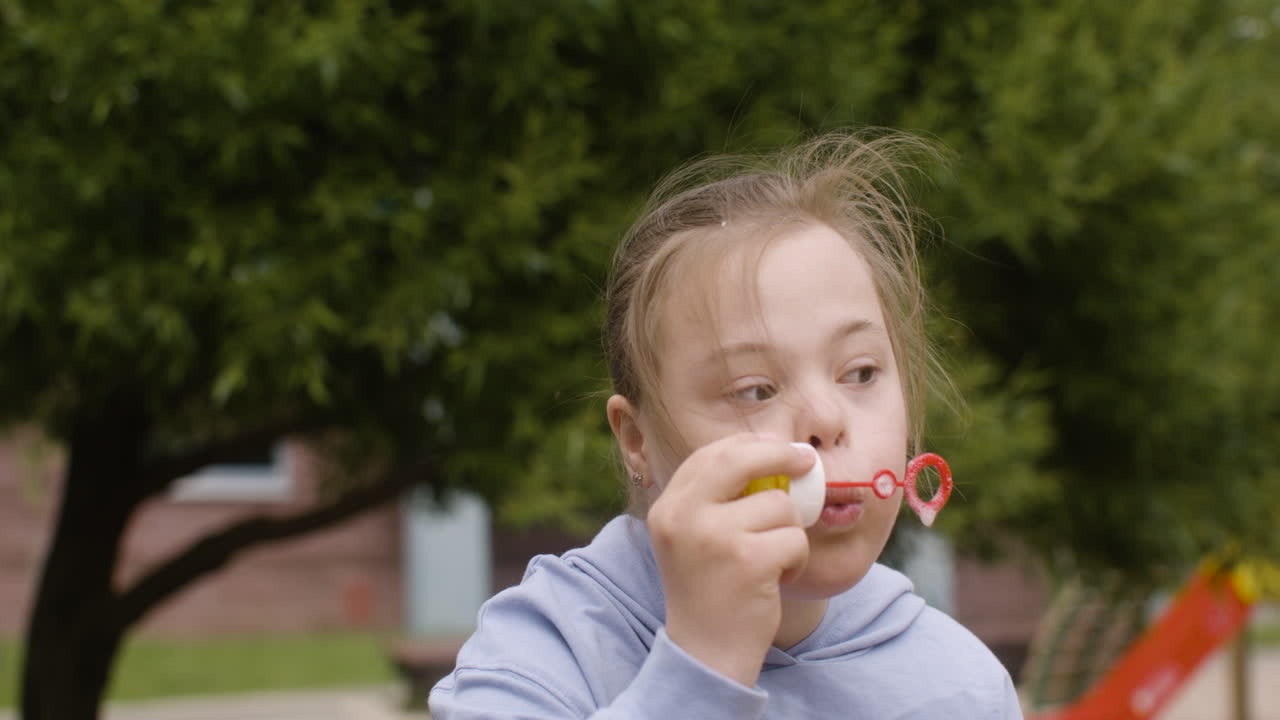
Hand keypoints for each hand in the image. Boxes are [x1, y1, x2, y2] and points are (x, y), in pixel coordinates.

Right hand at [647, 433, 816, 686]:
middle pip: (740, 459)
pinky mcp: (748, 561)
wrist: (706, 656)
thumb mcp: (695, 539)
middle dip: (780, 455)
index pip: (709, 455)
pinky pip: (794, 538)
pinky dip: (797, 559)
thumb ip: (718, 499)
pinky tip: (779, 579)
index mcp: (668, 508)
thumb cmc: (710, 593)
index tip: (777, 447)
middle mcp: (683, 516)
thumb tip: (774, 453)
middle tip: (807, 462)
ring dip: (790, 531)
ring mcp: (714, 537)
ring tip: (774, 559)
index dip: (749, 445)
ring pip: (779, 505)